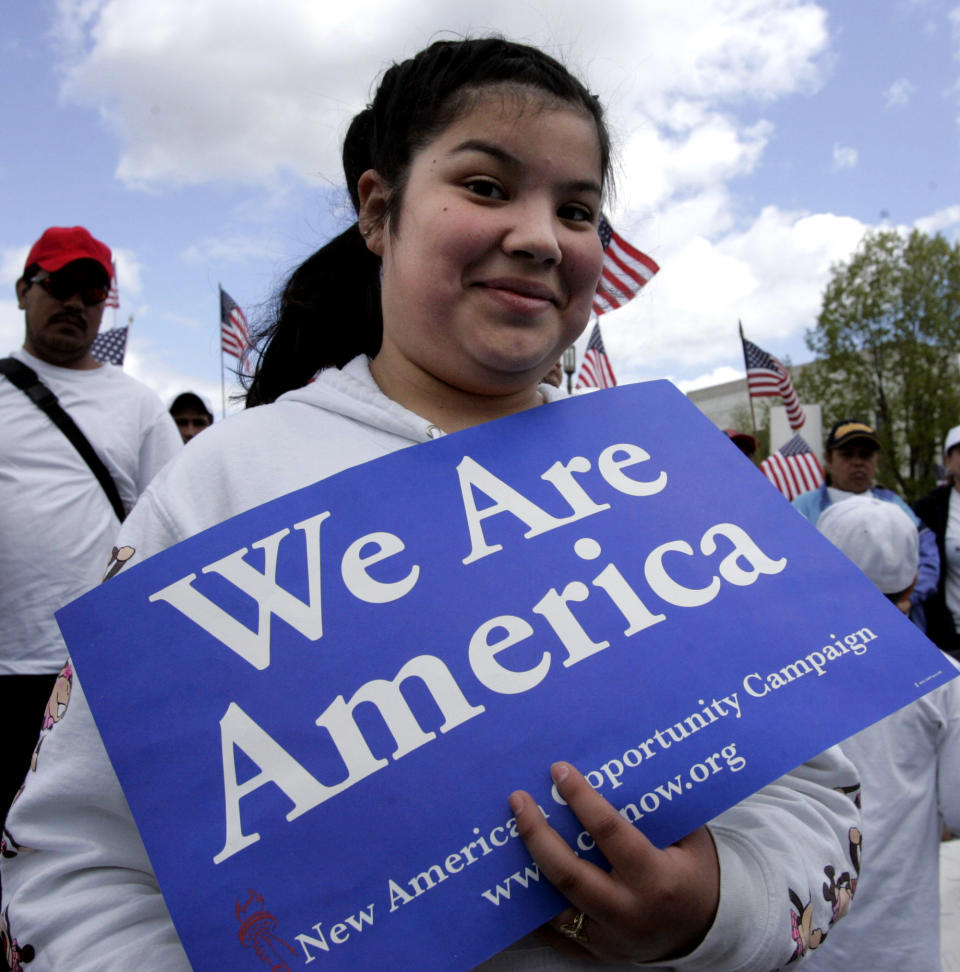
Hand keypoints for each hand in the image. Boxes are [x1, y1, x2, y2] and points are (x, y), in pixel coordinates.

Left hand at [509, 761, 719, 963]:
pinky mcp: (596, 955)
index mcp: (656, 879)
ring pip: (554, 907)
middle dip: (538, 835)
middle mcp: (630, 912)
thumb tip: (617, 769)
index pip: (609, 833)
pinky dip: (531, 909)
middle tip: (519, 800)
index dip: (581, 799)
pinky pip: (554, 934)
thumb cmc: (696, 874)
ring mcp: (610, 939)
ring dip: (528, 869)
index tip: (559, 771)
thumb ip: (656, 810)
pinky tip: (514, 879)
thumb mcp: (690, 838)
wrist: (706, 931)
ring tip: (507, 835)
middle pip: (569, 874)